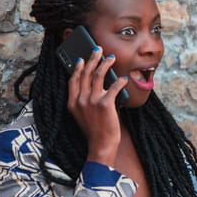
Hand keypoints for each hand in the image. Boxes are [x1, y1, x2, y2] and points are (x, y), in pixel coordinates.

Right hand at [67, 46, 127, 165]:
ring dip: (105, 64)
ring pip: (97, 75)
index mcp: (72, 103)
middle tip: (98, 51)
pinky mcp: (105, 104)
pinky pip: (113, 86)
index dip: (77, 68)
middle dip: (92, 59)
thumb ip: (83, 101)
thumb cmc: (94, 131)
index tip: (81, 59)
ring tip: (111, 58)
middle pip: (85, 73)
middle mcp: (80, 100)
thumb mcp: (82, 115)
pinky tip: (124, 78)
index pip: (73, 80)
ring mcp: (92, 101)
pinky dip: (120, 81)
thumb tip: (92, 85)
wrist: (101, 146)